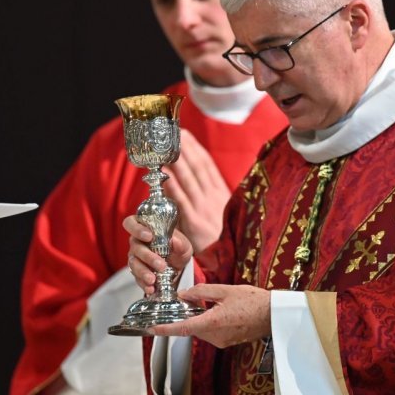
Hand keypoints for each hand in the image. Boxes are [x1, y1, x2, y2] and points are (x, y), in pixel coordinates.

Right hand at [124, 214, 192, 293]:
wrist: (179, 267)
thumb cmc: (178, 249)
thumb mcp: (184, 245)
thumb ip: (180, 243)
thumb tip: (174, 241)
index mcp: (145, 229)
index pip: (131, 223)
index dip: (137, 229)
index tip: (149, 236)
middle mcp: (137, 242)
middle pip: (135, 247)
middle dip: (147, 256)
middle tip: (161, 265)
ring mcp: (135, 258)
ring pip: (133, 263)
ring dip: (143, 272)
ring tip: (153, 280)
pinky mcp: (137, 272)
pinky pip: (136, 278)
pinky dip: (143, 284)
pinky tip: (151, 288)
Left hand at [146, 284, 271, 347]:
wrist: (274, 315)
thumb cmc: (253, 300)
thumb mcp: (225, 290)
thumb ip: (201, 291)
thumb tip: (184, 295)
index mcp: (213, 323)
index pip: (183, 328)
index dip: (165, 329)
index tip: (152, 329)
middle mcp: (215, 336)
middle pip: (192, 328)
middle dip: (187, 316)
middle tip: (186, 301)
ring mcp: (222, 341)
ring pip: (201, 330)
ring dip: (200, 318)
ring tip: (212, 303)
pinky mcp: (227, 342)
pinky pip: (211, 333)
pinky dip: (209, 323)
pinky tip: (220, 311)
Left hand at [165, 130, 231, 252]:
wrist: (229, 261)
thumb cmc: (222, 238)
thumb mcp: (224, 212)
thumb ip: (212, 197)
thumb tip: (199, 179)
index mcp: (221, 194)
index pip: (207, 166)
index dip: (195, 149)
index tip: (185, 135)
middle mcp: (213, 198)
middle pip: (198, 168)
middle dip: (185, 149)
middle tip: (173, 132)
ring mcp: (203, 209)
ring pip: (189, 181)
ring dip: (177, 162)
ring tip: (167, 147)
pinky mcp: (194, 223)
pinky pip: (182, 202)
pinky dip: (173, 187)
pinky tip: (165, 176)